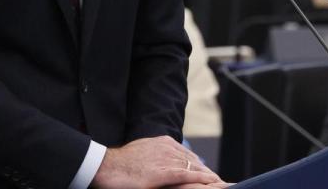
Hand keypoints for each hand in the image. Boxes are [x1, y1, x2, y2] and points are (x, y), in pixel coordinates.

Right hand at [92, 136, 221, 188]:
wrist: (106, 165)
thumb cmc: (120, 162)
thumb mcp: (142, 152)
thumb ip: (155, 156)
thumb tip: (160, 164)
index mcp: (164, 142)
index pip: (188, 155)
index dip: (199, 167)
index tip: (208, 176)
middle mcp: (168, 148)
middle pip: (195, 162)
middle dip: (207, 173)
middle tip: (220, 183)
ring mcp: (166, 160)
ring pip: (195, 169)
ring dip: (210, 178)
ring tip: (222, 185)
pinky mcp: (163, 173)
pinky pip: (188, 176)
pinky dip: (203, 180)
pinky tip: (213, 184)